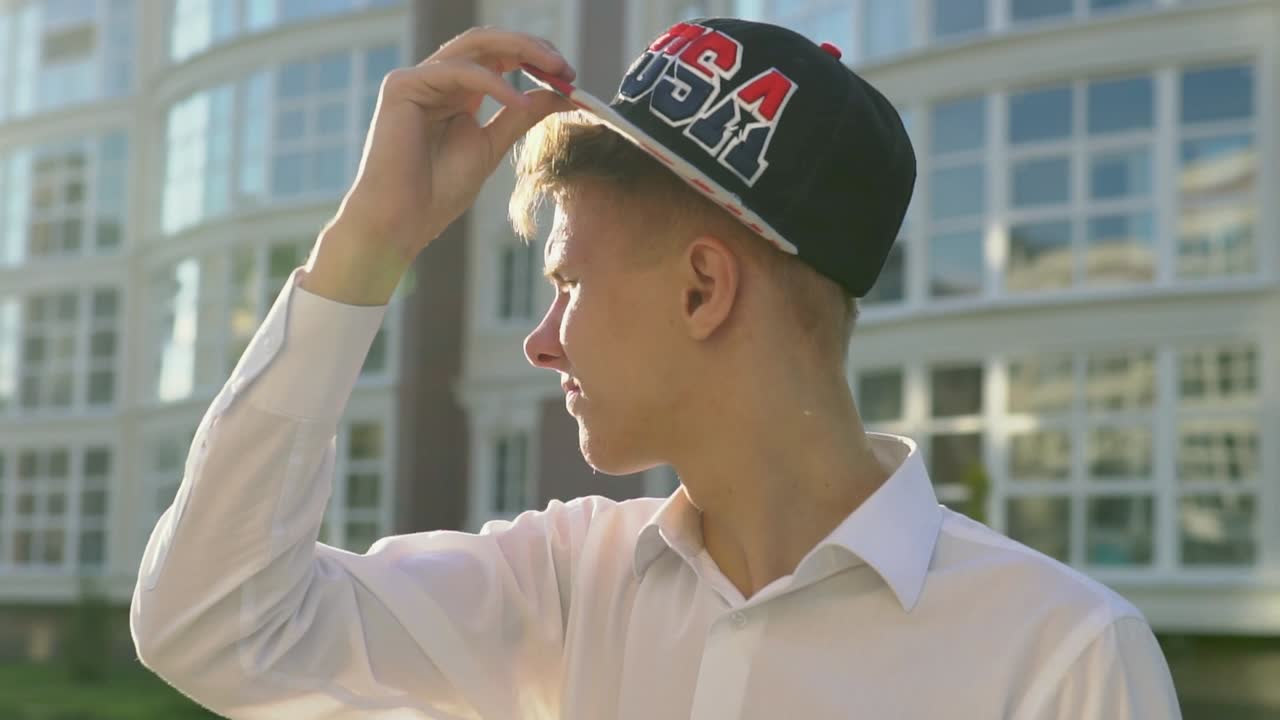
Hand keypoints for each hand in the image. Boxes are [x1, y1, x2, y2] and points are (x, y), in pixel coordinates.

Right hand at [302, 28, 574, 304]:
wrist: (401, 222)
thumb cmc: (437, 193)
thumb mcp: (491, 147)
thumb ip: (520, 117)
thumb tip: (561, 95)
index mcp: (455, 92)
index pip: (498, 57)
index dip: (535, 58)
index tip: (570, 76)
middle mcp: (435, 80)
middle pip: (487, 42)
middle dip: (532, 48)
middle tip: (566, 67)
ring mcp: (416, 79)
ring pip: (474, 46)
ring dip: (520, 52)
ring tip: (555, 74)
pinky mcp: (402, 86)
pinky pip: (458, 72)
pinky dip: (494, 83)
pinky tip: (519, 101)